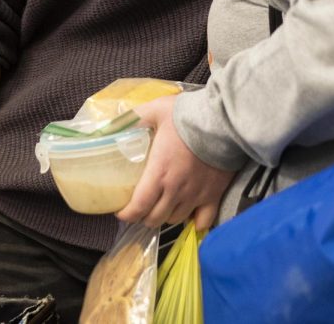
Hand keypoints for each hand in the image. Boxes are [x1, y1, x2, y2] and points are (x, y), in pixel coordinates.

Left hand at [116, 95, 234, 229]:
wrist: (222, 119)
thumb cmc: (187, 115)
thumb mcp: (155, 110)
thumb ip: (133, 118)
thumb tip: (111, 124)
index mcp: (159, 173)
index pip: (138, 207)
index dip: (127, 214)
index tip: (121, 211)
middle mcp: (176, 190)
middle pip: (155, 218)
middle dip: (143, 216)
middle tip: (141, 206)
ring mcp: (196, 195)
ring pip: (175, 219)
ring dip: (165, 216)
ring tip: (162, 206)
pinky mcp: (214, 195)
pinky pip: (203, 221)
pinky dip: (194, 222)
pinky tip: (189, 215)